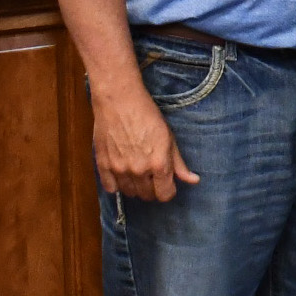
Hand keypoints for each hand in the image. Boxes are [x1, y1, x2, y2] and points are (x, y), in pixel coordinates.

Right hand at [92, 85, 199, 201]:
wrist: (119, 100)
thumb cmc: (147, 115)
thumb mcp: (169, 138)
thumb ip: (179, 164)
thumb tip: (193, 180)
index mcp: (158, 164)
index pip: (164, 195)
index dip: (168, 191)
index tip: (167, 184)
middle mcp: (138, 170)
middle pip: (147, 196)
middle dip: (153, 189)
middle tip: (153, 177)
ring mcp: (118, 168)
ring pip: (129, 193)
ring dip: (135, 187)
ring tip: (138, 172)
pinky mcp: (102, 164)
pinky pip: (110, 188)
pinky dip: (116, 185)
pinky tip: (122, 174)